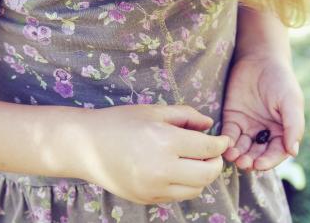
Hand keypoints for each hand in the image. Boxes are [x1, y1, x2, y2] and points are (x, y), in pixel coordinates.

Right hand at [83, 105, 230, 203]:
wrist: (86, 145)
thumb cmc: (120, 121)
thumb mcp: (154, 111)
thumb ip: (186, 115)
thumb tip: (210, 126)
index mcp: (165, 141)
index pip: (207, 148)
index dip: (220, 144)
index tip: (223, 140)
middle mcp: (161, 169)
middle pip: (207, 174)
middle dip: (216, 163)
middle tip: (213, 153)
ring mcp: (153, 188)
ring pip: (195, 189)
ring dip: (202, 176)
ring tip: (195, 161)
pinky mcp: (146, 199)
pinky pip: (177, 196)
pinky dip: (185, 185)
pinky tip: (177, 170)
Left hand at [221, 55, 303, 170]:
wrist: (260, 59)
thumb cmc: (281, 80)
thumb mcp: (291, 101)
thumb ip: (293, 126)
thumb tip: (293, 152)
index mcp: (282, 132)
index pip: (276, 153)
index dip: (268, 161)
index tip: (259, 165)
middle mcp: (265, 132)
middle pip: (257, 153)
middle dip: (250, 160)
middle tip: (243, 163)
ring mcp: (248, 126)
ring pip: (242, 147)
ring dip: (237, 155)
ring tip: (232, 157)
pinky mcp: (232, 118)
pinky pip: (229, 134)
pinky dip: (227, 142)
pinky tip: (225, 145)